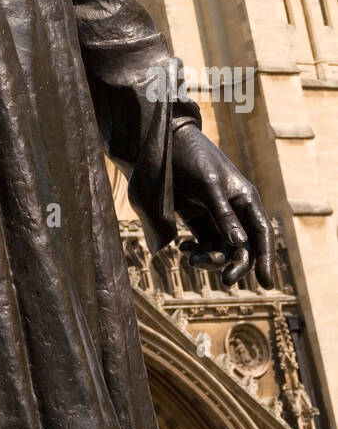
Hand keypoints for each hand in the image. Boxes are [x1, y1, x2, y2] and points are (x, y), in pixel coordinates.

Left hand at [171, 124, 274, 288]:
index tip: (266, 284)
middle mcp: (234, 210)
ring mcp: (215, 215)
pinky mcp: (196, 218)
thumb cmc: (190, 159)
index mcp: (245, 199)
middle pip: (243, 247)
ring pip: (222, 249)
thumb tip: (240, 243)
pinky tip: (182, 247)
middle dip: (236, 265)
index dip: (266, 258)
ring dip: (210, 259)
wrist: (162, 144)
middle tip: (225, 281)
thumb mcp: (207, 184)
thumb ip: (222, 213)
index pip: (262, 233)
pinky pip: (204, 244)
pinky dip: (196, 251)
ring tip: (191, 260)